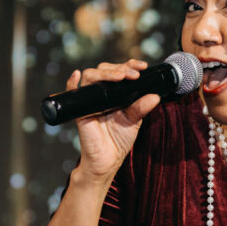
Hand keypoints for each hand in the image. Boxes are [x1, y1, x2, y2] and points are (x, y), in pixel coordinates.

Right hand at [67, 59, 160, 181]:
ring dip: (106, 73)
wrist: (107, 160)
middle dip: (119, 68)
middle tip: (133, 74)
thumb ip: (142, 107)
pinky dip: (71, 83)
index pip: (119, 71)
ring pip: (91, 76)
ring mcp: (90, 100)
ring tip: (120, 77)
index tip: (142, 67)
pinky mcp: (81, 111)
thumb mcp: (134, 121)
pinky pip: (72, 93)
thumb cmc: (119, 140)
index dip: (129, 65)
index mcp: (115, 93)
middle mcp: (102, 93)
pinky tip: (77, 76)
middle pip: (104, 70)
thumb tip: (155, 96)